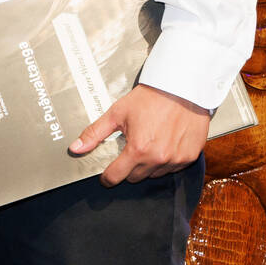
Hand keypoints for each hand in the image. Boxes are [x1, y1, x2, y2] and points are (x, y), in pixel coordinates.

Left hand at [69, 84, 209, 185]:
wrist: (182, 87)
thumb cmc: (150, 97)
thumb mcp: (117, 113)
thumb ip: (95, 133)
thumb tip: (76, 148)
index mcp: (138, 150)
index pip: (116, 176)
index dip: (108, 176)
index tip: (107, 174)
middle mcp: (158, 159)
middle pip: (135, 177)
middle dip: (129, 166)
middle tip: (131, 148)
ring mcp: (176, 160)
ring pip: (154, 174)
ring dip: (148, 164)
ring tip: (149, 141)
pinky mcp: (189, 157)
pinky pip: (173, 168)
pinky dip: (167, 160)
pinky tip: (164, 142)